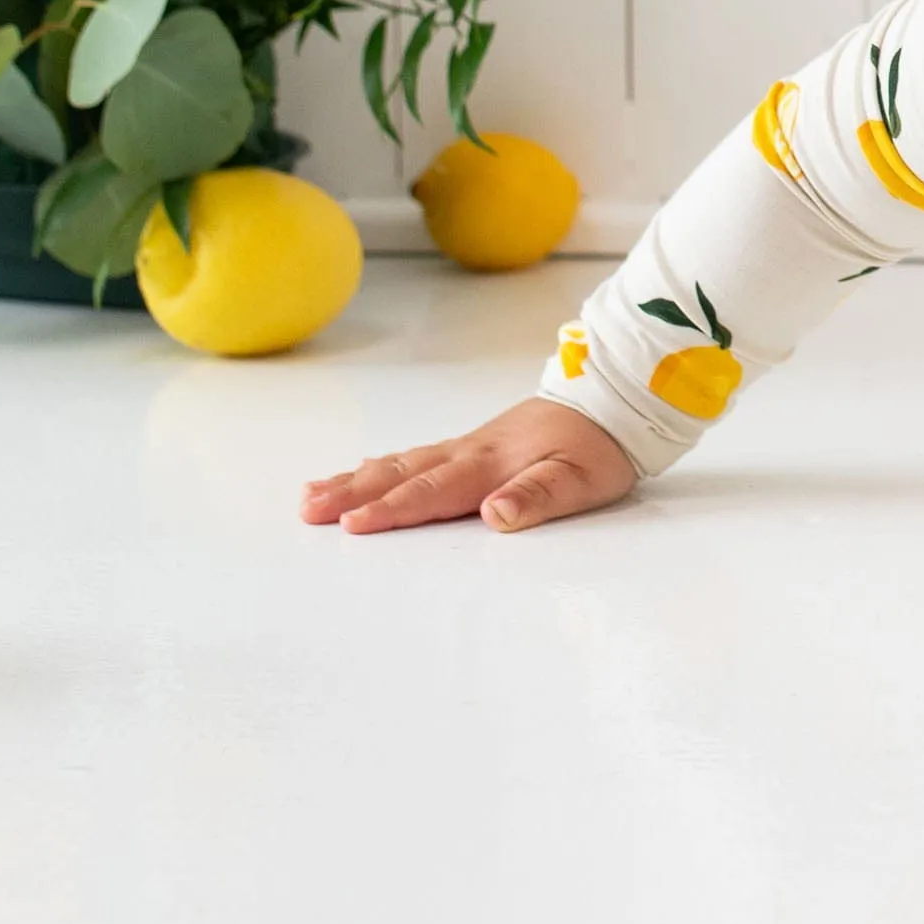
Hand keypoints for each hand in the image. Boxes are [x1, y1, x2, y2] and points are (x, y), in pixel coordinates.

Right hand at [301, 396, 634, 535]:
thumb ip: (538, 496)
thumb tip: (494, 514)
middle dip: (354, 495)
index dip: (394, 509)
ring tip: (313, 495)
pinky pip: (418, 456)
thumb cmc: (601, 445)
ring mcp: (471, 446)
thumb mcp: (582, 478)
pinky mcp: (476, 445)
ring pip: (404, 463)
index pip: (434, 491)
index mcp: (493, 465)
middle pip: (404, 475)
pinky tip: (363, 471)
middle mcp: (473, 452)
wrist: (616, 398)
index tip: (352, 525)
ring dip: (357, 480)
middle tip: (307, 510)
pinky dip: (384, 465)